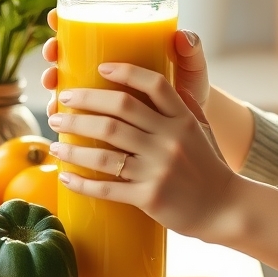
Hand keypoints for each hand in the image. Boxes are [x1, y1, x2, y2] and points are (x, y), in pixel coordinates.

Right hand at [40, 10, 211, 119]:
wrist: (191, 125)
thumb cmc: (188, 88)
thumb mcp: (192, 68)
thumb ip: (191, 51)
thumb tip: (182, 37)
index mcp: (124, 44)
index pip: (88, 23)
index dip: (65, 20)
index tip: (55, 18)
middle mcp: (106, 64)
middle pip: (69, 50)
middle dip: (54, 50)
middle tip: (54, 53)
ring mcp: (101, 90)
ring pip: (66, 80)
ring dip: (54, 82)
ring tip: (55, 88)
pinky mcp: (100, 116)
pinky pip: (75, 113)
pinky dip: (63, 115)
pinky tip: (59, 119)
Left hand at [48, 63, 237, 241]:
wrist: (224, 208)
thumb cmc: (208, 166)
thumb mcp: (201, 129)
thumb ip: (183, 104)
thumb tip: (161, 79)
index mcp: (182, 119)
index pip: (154, 85)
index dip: (125, 72)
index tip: (100, 68)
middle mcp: (169, 139)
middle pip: (118, 112)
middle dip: (83, 104)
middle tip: (59, 104)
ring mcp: (159, 168)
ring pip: (105, 151)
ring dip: (73, 144)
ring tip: (53, 141)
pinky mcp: (149, 197)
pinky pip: (107, 188)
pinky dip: (81, 182)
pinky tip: (64, 177)